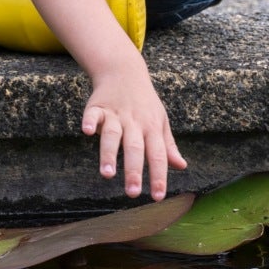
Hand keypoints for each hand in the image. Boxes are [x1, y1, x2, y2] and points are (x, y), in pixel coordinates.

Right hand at [82, 64, 185, 199]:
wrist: (125, 72)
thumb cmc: (145, 103)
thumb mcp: (161, 122)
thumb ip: (168, 146)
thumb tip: (182, 166)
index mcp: (152, 129)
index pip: (158, 155)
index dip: (158, 176)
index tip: (158, 196)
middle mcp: (134, 123)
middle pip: (135, 148)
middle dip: (134, 171)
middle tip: (133, 193)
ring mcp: (115, 114)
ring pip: (113, 135)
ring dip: (109, 154)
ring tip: (107, 174)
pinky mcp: (97, 107)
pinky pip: (93, 115)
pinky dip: (90, 122)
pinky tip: (86, 132)